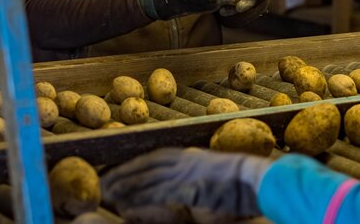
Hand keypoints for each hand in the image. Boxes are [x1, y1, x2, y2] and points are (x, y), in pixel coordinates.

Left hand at [102, 148, 270, 218]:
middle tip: (102, 182)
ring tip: (107, 193)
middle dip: (124, 173)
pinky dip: (143, 198)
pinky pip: (161, 193)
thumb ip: (194, 179)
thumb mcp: (213, 175)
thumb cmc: (242, 182)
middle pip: (147, 165)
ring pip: (149, 177)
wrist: (257, 180)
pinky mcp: (191, 186)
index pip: (155, 156)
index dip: (134, 164)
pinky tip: (129, 205)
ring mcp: (188, 172)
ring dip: (127, 185)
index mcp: (191, 155)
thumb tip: (182, 188)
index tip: (117, 171)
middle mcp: (186, 160)